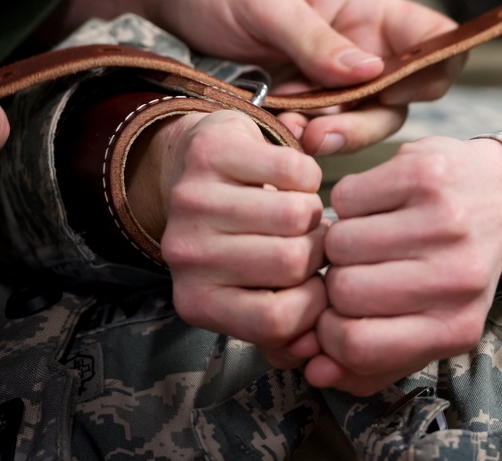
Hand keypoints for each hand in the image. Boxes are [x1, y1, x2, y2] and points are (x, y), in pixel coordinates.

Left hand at [54, 0, 464, 154]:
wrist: (160, 5)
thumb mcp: (265, 0)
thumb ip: (315, 38)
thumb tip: (369, 72)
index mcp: (366, 11)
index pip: (432, 36)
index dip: (435, 63)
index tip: (398, 86)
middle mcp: (359, 52)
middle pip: (403, 97)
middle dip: (369, 119)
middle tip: (323, 130)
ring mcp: (331, 87)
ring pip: (364, 125)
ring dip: (336, 136)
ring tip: (292, 132)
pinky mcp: (301, 113)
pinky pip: (321, 136)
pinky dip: (303, 142)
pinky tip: (276, 133)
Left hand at [126, 110, 327, 368]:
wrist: (202, 167)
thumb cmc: (243, 241)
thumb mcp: (257, 293)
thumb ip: (288, 333)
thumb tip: (312, 350)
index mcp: (196, 302)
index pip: (276, 320)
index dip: (315, 302)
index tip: (316, 282)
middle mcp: (183, 254)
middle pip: (291, 263)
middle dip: (318, 250)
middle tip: (310, 239)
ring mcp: (191, 200)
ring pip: (297, 214)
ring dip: (314, 211)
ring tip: (298, 212)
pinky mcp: (210, 152)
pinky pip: (294, 169)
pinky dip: (308, 175)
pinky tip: (290, 181)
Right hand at [304, 136, 501, 394]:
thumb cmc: (453, 267)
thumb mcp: (429, 324)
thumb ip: (372, 362)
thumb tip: (315, 370)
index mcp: (457, 326)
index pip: (359, 344)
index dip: (328, 333)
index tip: (333, 316)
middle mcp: (457, 275)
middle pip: (344, 290)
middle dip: (336, 280)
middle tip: (356, 270)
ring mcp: (444, 221)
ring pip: (340, 242)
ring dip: (341, 241)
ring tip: (367, 239)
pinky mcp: (426, 174)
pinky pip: (345, 197)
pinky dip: (349, 203)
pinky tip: (376, 207)